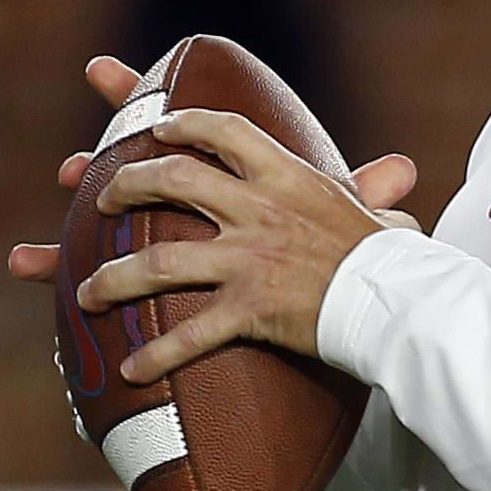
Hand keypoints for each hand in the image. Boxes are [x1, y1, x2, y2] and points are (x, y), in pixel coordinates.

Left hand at [5, 55, 421, 380]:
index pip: (224, 130)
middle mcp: (259, 211)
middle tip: (102, 199)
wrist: (403, 303)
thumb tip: (399, 174)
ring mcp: (249, 260)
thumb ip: (373, 192)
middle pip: (172, 180)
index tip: (159, 126)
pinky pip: (189, 334)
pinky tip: (132, 368)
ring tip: (87, 292)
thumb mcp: (377, 214)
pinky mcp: (250, 309)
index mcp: (288, 178)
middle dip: (124, 184)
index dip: (183, 123)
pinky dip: (156, 354)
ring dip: (113, 278)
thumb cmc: (396, 261)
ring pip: (157, 261)